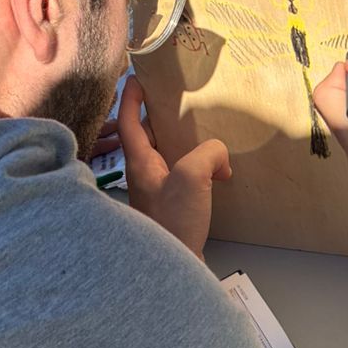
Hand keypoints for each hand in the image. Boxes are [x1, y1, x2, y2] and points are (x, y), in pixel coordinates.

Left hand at [117, 75, 230, 255]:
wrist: (171, 270)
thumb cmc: (174, 223)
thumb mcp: (193, 177)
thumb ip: (207, 153)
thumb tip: (218, 156)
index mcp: (140, 163)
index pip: (128, 122)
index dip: (130, 98)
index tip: (136, 78)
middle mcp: (142, 176)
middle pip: (144, 137)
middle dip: (156, 118)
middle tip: (173, 101)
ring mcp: (154, 193)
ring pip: (163, 157)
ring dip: (178, 143)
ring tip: (198, 133)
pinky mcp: (169, 208)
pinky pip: (178, 177)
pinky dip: (194, 168)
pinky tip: (215, 174)